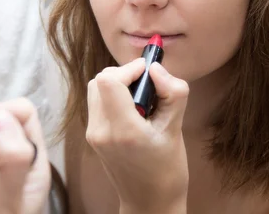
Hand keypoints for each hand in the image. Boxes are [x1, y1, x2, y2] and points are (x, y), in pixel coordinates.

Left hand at [86, 58, 188, 212]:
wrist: (150, 201)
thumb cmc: (167, 169)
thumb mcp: (176, 129)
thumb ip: (172, 93)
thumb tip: (155, 68)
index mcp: (123, 130)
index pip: (108, 81)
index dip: (129, 68)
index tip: (149, 72)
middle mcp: (101, 130)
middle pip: (99, 80)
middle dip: (124, 74)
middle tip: (147, 85)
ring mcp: (93, 134)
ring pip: (95, 89)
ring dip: (117, 84)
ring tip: (140, 98)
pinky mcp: (93, 135)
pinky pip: (97, 102)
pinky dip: (112, 96)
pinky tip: (132, 109)